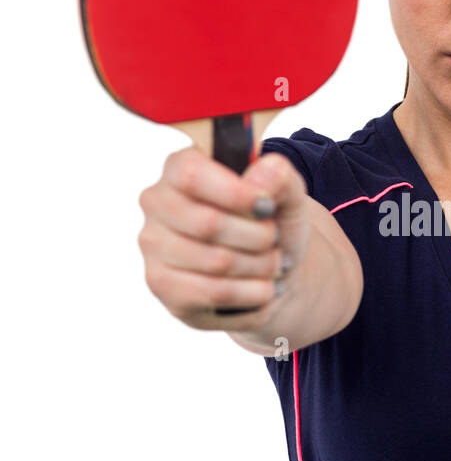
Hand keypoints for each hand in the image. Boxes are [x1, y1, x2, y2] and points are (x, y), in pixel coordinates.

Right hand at [137, 148, 308, 327]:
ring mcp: (154, 246)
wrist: (270, 271)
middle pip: (208, 223)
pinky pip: (215, 293)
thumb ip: (281, 176)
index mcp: (180, 167)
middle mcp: (156, 203)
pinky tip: (265, 288)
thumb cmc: (271, 225)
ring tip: (276, 265)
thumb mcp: (287, 195)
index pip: (191, 175)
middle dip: (258, 237)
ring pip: (216, 262)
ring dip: (261, 267)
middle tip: (276, 241)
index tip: (268, 207)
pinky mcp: (162, 286)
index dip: (235, 194)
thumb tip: (266, 170)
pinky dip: (253, 293)